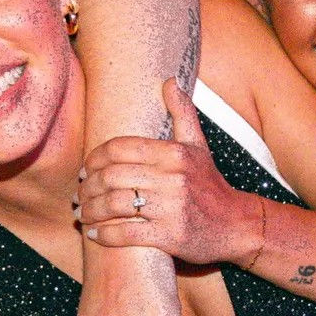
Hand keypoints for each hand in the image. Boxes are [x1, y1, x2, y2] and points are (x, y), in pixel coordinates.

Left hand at [78, 80, 262, 267]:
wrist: (237, 225)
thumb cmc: (210, 184)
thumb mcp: (198, 145)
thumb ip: (182, 112)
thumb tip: (169, 80)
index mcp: (173, 152)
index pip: (119, 148)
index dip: (94, 158)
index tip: (85, 170)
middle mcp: (172, 177)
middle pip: (111, 176)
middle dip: (87, 187)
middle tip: (78, 195)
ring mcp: (171, 208)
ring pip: (114, 204)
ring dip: (90, 210)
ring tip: (82, 213)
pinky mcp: (170, 236)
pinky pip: (126, 234)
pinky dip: (104, 235)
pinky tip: (93, 234)